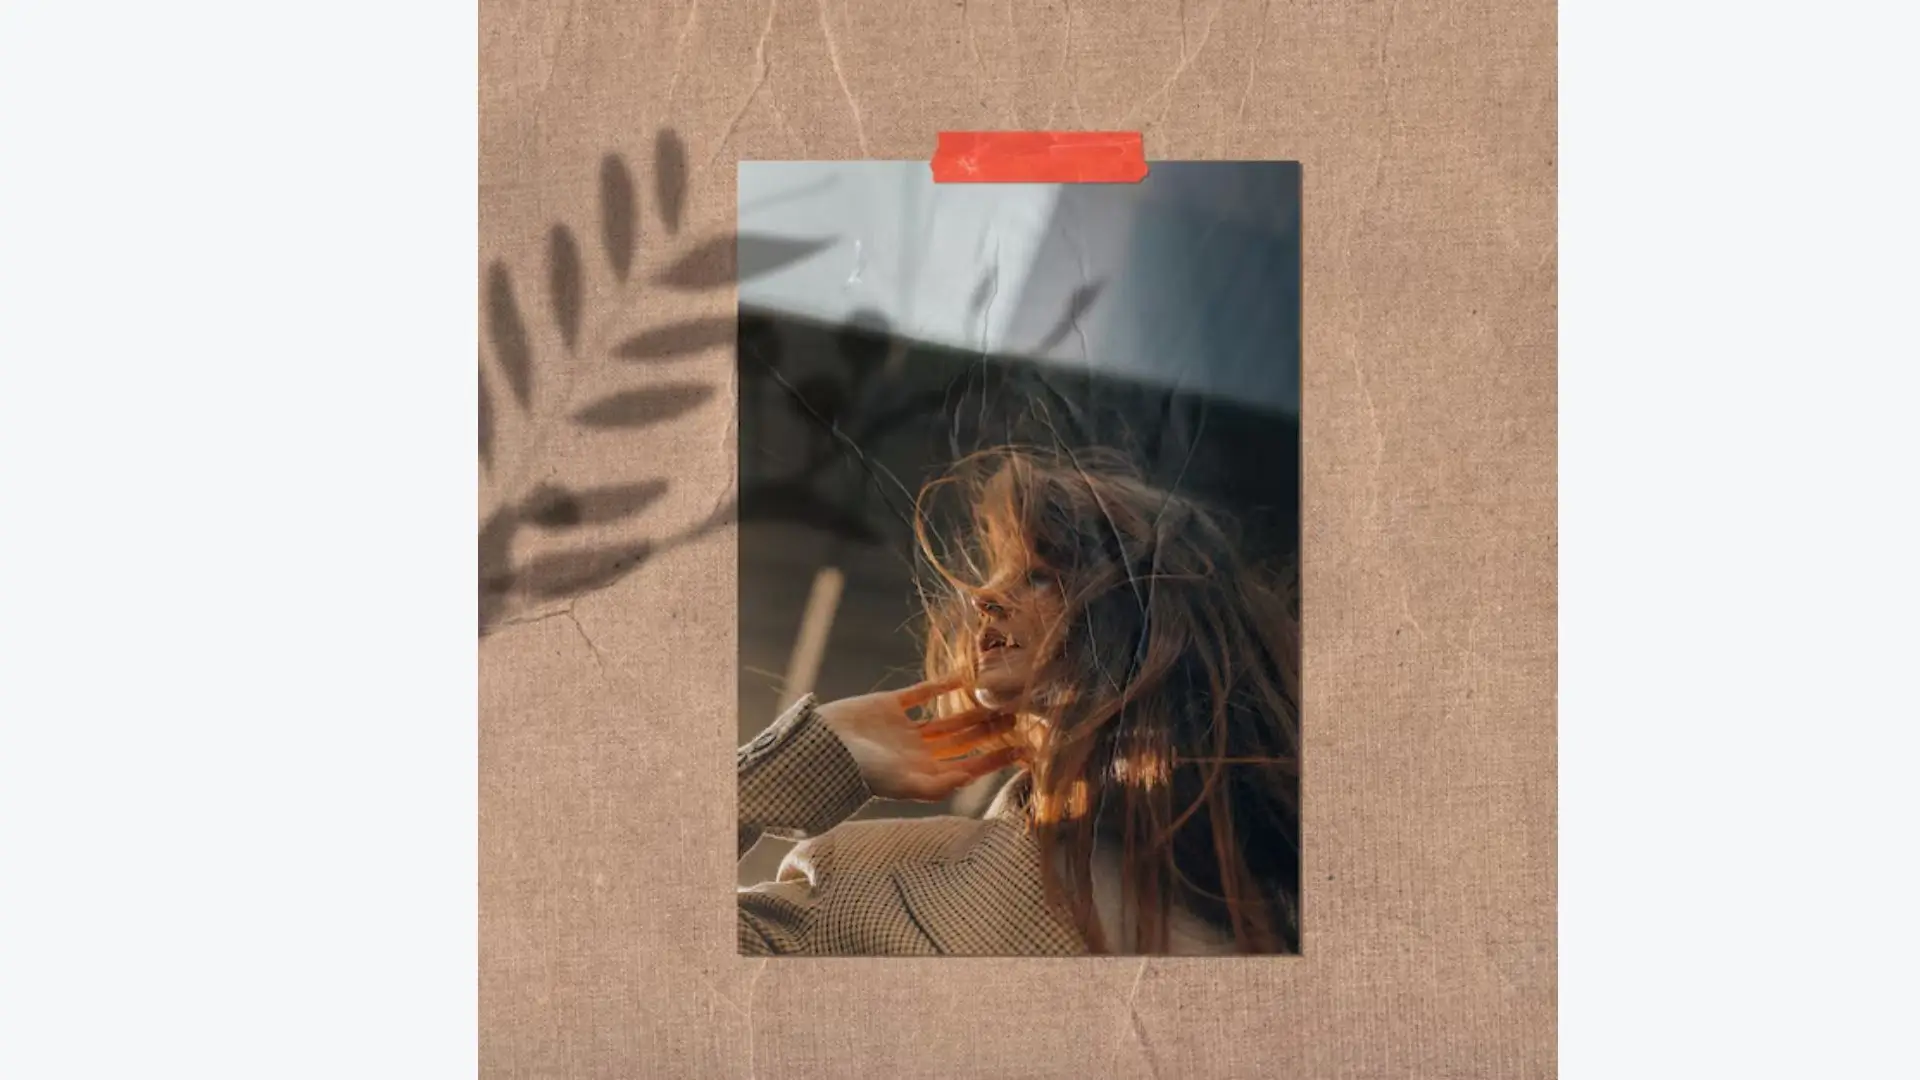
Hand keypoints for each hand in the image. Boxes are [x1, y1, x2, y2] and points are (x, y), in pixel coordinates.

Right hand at [815, 675, 1025, 801]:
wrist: (819, 748)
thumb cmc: (859, 773)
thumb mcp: (901, 784)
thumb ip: (935, 786)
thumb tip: (969, 781)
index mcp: (924, 774)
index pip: (969, 765)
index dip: (996, 757)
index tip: (1025, 748)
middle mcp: (918, 753)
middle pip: (964, 741)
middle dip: (991, 730)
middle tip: (1022, 714)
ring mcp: (903, 729)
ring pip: (947, 719)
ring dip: (972, 710)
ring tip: (1001, 697)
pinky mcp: (888, 706)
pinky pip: (920, 694)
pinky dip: (940, 686)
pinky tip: (962, 677)